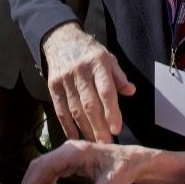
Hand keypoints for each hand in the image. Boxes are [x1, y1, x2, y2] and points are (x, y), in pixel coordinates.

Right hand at [15, 140, 147, 183]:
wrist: (135, 161)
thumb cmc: (126, 168)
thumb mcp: (115, 183)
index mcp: (75, 152)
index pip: (45, 166)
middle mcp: (68, 150)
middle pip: (39, 167)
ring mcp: (67, 155)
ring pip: (42, 171)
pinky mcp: (69, 162)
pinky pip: (50, 174)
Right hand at [42, 23, 134, 142]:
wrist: (61, 39)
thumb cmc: (89, 52)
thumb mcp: (108, 57)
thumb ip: (119, 76)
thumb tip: (131, 91)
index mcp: (98, 63)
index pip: (106, 91)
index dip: (112, 112)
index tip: (116, 129)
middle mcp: (81, 71)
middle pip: (90, 104)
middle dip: (99, 127)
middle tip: (106, 144)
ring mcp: (65, 79)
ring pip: (75, 110)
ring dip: (85, 129)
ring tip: (94, 144)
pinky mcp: (53, 86)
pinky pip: (60, 110)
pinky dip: (67, 126)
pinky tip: (75, 137)